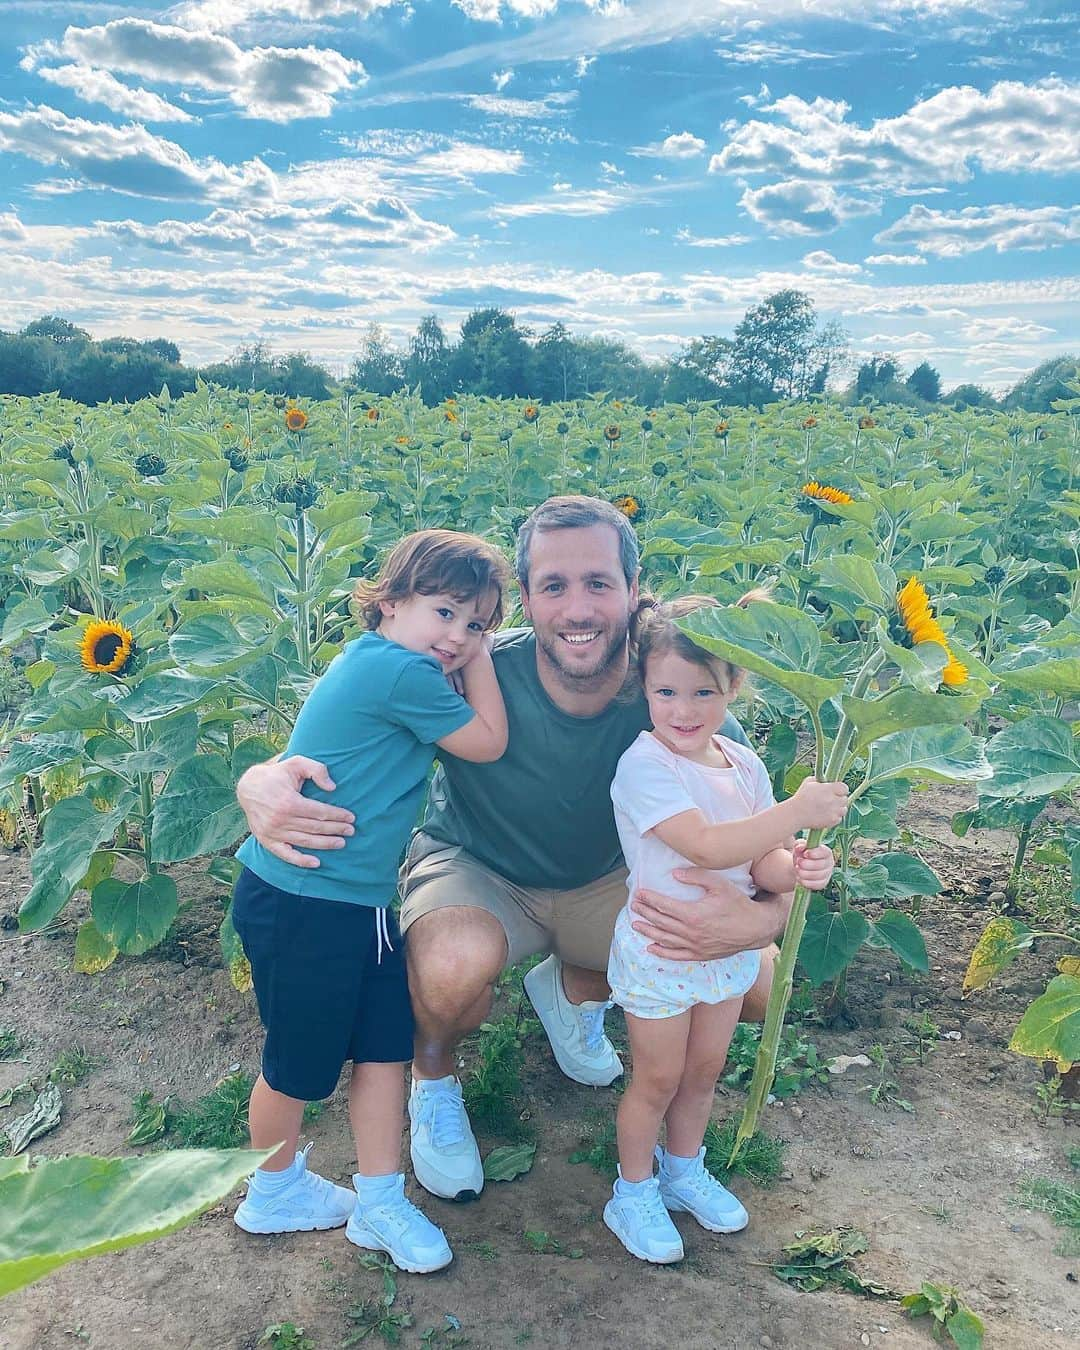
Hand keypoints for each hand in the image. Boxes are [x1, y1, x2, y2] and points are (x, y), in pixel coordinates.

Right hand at [236, 757, 354, 868]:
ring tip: (341, 843)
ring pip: (305, 841)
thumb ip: (317, 770)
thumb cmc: (276, 774)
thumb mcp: (296, 763)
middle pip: (315, 828)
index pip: (320, 813)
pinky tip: (316, 863)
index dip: (338, 816)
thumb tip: (332, 788)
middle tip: (351, 831)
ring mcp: (273, 832)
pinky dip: (301, 861)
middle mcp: (281, 820)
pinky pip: (285, 855)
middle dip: (336, 830)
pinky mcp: (267, 840)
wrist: (248, 787)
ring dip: (325, 844)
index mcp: (289, 802)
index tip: (351, 817)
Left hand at [630, 868, 789, 961]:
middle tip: (633, 905)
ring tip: (635, 925)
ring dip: (648, 932)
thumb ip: (696, 877)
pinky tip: (652, 948)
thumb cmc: (738, 904)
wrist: (756, 928)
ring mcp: (695, 946)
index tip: (639, 893)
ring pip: (665, 940)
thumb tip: (674, 874)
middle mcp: (691, 933)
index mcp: (693, 914)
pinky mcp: (701, 955)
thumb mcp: (719, 884)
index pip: (664, 906)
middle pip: (661, 922)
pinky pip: (677, 956)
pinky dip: (662, 953)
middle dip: (645, 913)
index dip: (650, 899)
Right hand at [790, 777, 848, 830]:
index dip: (841, 789)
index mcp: (829, 789)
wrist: (795, 814)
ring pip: (844, 810)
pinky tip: (826, 815)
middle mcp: (833, 800)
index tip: (836, 791)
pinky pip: (839, 818)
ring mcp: (834, 811)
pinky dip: (834, 817)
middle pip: (845, 799)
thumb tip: (827, 780)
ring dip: (838, 808)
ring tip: (828, 808)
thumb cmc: (801, 797)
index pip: (844, 788)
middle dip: (839, 799)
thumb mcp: (808, 782)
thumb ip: (820, 780)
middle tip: (831, 800)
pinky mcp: (832, 821)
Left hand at [793, 840, 834, 891]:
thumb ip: (800, 844)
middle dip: (807, 864)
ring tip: (796, 868)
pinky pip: (815, 885)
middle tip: (798, 862)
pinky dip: (805, 882)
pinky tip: (799, 877)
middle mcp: (829, 863)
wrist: (799, 867)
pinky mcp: (822, 884)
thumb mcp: (800, 847)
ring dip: (805, 873)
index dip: (815, 853)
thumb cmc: (802, 855)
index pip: (825, 852)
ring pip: (818, 875)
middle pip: (821, 865)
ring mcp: (827, 874)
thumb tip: (799, 847)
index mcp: (826, 852)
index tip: (805, 854)